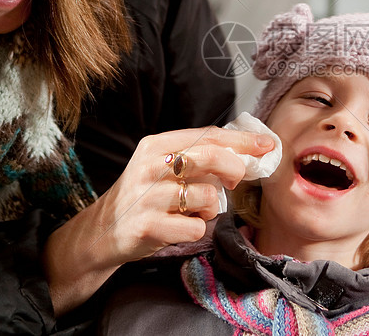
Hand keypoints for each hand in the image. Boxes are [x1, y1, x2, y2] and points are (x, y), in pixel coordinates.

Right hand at [43, 126, 273, 315]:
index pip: (207, 135)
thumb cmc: (144, 197)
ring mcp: (146, 196)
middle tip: (236, 181)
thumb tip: (246, 151)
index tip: (267, 145)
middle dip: (234, 168)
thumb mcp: (163, 167)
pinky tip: (180, 228)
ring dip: (211, 207)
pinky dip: (196, 229)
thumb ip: (198, 157)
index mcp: (156, 145)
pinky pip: (195, 227)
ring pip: (206, 195)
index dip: (241, 140)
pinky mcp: (146, 226)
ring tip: (193, 211)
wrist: (101, 233)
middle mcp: (149, 166)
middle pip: (209, 156)